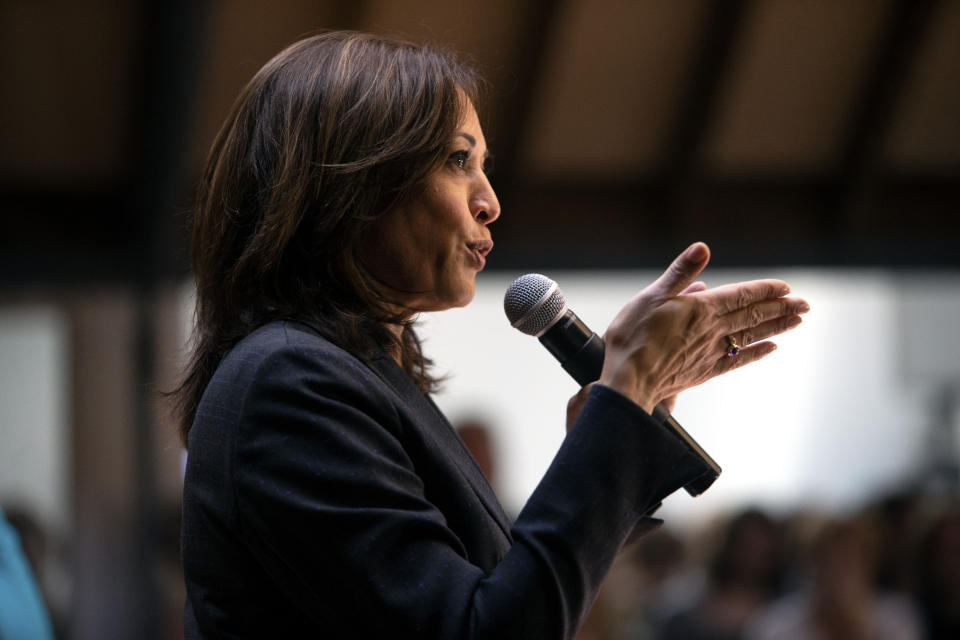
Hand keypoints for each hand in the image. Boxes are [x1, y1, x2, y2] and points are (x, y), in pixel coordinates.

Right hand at [599, 242, 808, 412]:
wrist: (630, 379)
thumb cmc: (634, 336)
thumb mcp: (652, 295)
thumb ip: (680, 272)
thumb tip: (702, 248)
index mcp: (701, 308)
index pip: (742, 295)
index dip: (765, 289)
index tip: (786, 287)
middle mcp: (712, 330)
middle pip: (754, 316)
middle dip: (781, 308)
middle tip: (805, 305)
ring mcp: (710, 352)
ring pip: (751, 336)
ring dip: (776, 327)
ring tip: (796, 322)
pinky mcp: (704, 371)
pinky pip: (738, 360)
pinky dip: (757, 353)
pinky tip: (770, 349)